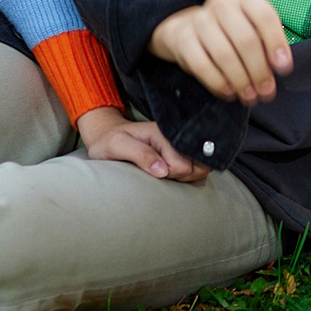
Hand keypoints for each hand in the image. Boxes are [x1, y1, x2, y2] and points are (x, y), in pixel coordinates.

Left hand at [76, 106, 208, 181]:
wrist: (108, 136)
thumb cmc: (110, 142)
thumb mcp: (117, 145)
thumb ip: (140, 155)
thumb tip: (163, 171)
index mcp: (164, 133)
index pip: (183, 165)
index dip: (170, 175)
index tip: (152, 172)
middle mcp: (177, 136)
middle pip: (199, 167)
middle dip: (181, 177)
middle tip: (160, 174)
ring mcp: (182, 144)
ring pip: (202, 169)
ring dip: (186, 177)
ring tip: (166, 174)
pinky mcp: (183, 152)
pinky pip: (198, 168)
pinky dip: (188, 175)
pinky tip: (172, 173)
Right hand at [149, 0, 292, 103]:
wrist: (189, 29)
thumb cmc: (232, 31)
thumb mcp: (253, 28)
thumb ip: (267, 43)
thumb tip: (279, 67)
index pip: (264, 16)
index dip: (276, 43)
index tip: (283, 68)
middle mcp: (221, 3)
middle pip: (245, 39)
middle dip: (259, 70)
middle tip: (266, 91)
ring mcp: (200, 20)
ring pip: (224, 54)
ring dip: (240, 80)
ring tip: (250, 96)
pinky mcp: (183, 39)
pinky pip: (202, 65)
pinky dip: (218, 82)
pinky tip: (229, 92)